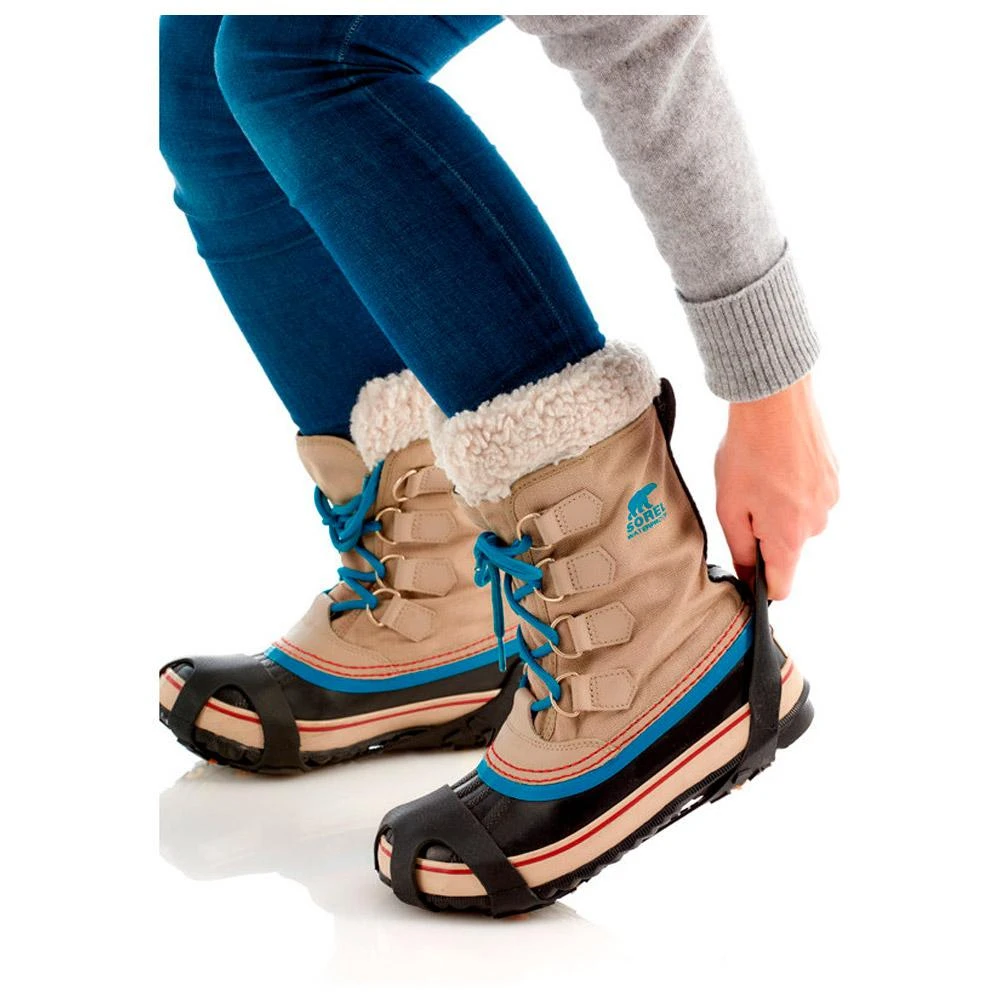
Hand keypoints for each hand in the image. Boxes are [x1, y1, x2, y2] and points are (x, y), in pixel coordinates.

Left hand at [714, 374, 837, 598]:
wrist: (775, 401)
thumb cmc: (748, 452)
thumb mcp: (729, 506)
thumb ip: (740, 548)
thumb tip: (748, 575)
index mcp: (789, 537)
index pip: (782, 586)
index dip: (762, 586)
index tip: (748, 576)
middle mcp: (816, 523)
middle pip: (787, 547)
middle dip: (764, 532)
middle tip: (744, 499)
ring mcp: (830, 498)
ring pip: (797, 518)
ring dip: (778, 506)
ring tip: (760, 475)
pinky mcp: (834, 476)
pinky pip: (808, 494)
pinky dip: (792, 486)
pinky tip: (777, 462)